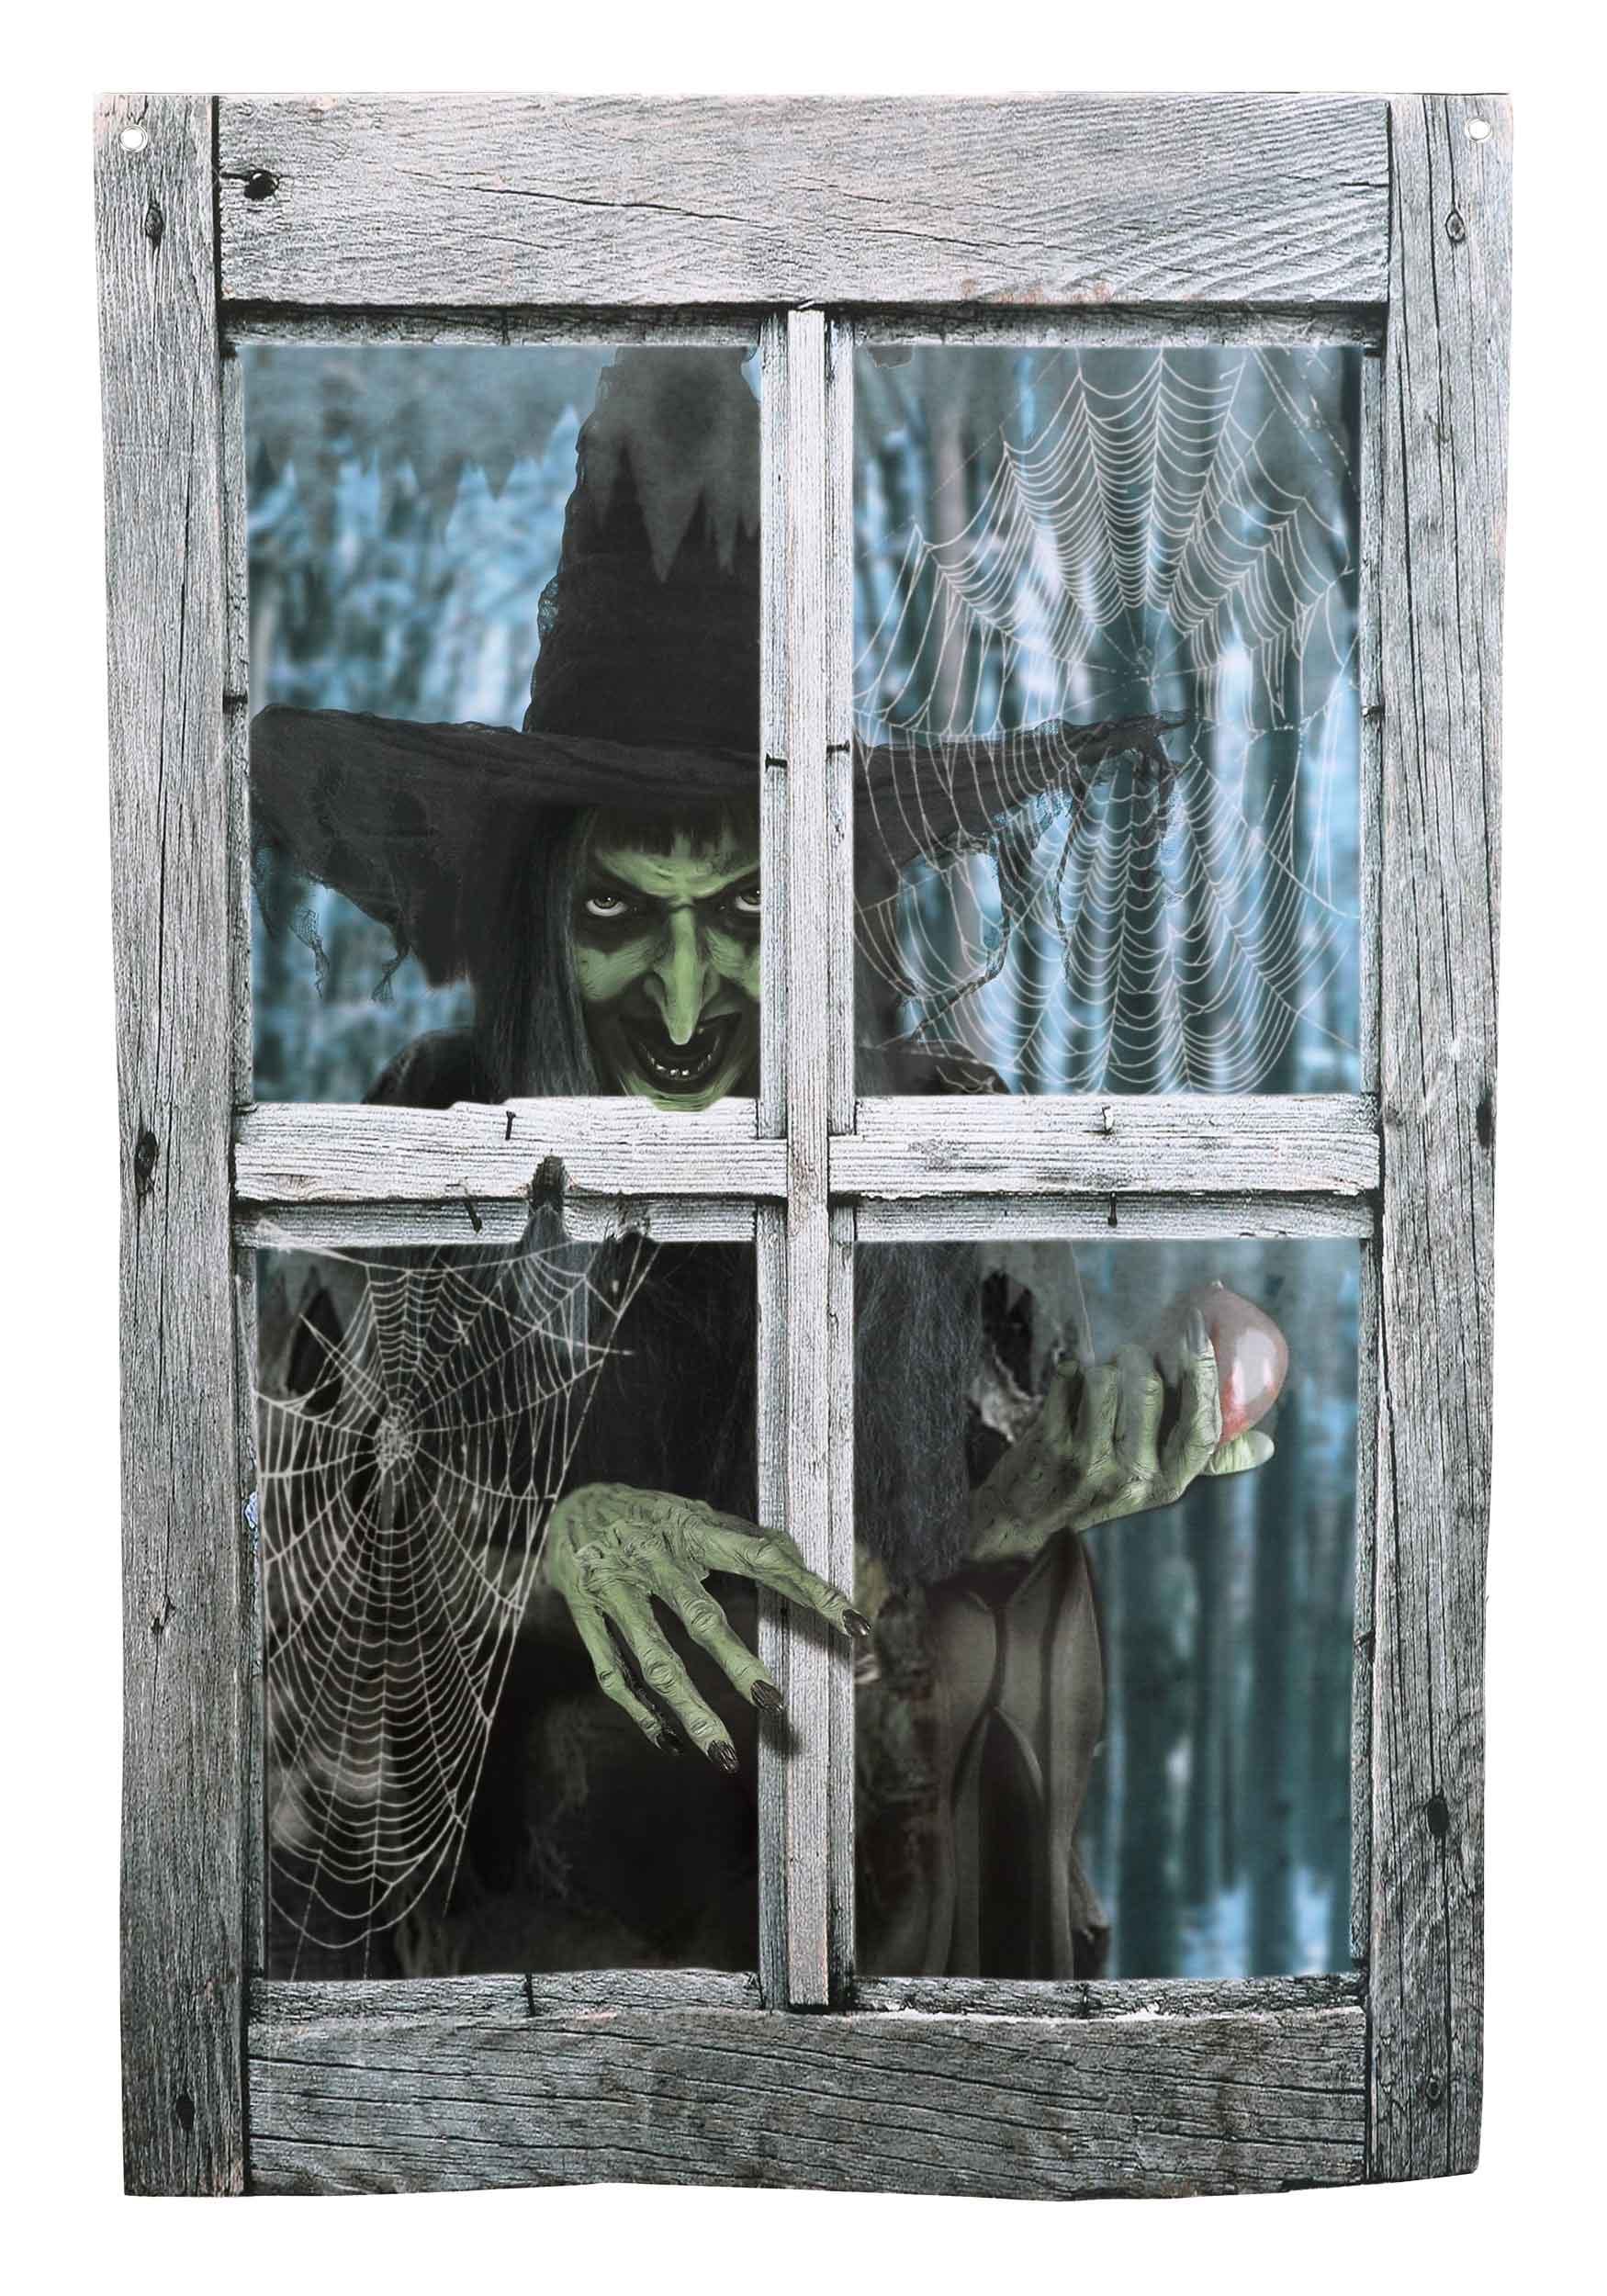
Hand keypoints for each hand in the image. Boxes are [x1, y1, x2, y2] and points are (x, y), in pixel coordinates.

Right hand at [542, 1484, 868, 1765]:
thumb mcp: (694, 1514)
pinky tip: (669, 1740)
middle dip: (735, 1662)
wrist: (563, 1505)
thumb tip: (794, 1553)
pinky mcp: (583, 1615)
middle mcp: (650, 1557)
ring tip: (725, 1753)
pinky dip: (640, 1711)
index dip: (809, 1589)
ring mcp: (612, 1589)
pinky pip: (611, 1672)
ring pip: (651, 1658)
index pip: (760, 1557)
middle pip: (696, 1615)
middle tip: (775, 1705)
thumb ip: (742, 1536)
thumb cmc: (647, 1515)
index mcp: (689, 1529)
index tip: (855, 1624)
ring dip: (688, 1708)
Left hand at [968, 1308, 1273, 1567]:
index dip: (1205, 1376)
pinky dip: (1070, 1369)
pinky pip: (1069, 1378)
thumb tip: (1267, 1446)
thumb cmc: (1102, 1484)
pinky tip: (1068, 1382)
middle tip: (1131, 1354)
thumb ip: (1208, 1459)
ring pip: (1107, 1378)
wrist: (1025, 1515)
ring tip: (1098, 1377)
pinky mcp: (1051, 1445)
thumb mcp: (1156, 1482)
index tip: (1201, 1332)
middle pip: (1150, 1388)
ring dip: (1103, 1365)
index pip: (1201, 1428)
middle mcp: (1132, 1478)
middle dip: (1139, 1356)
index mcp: (1168, 1482)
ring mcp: (1089, 1462)